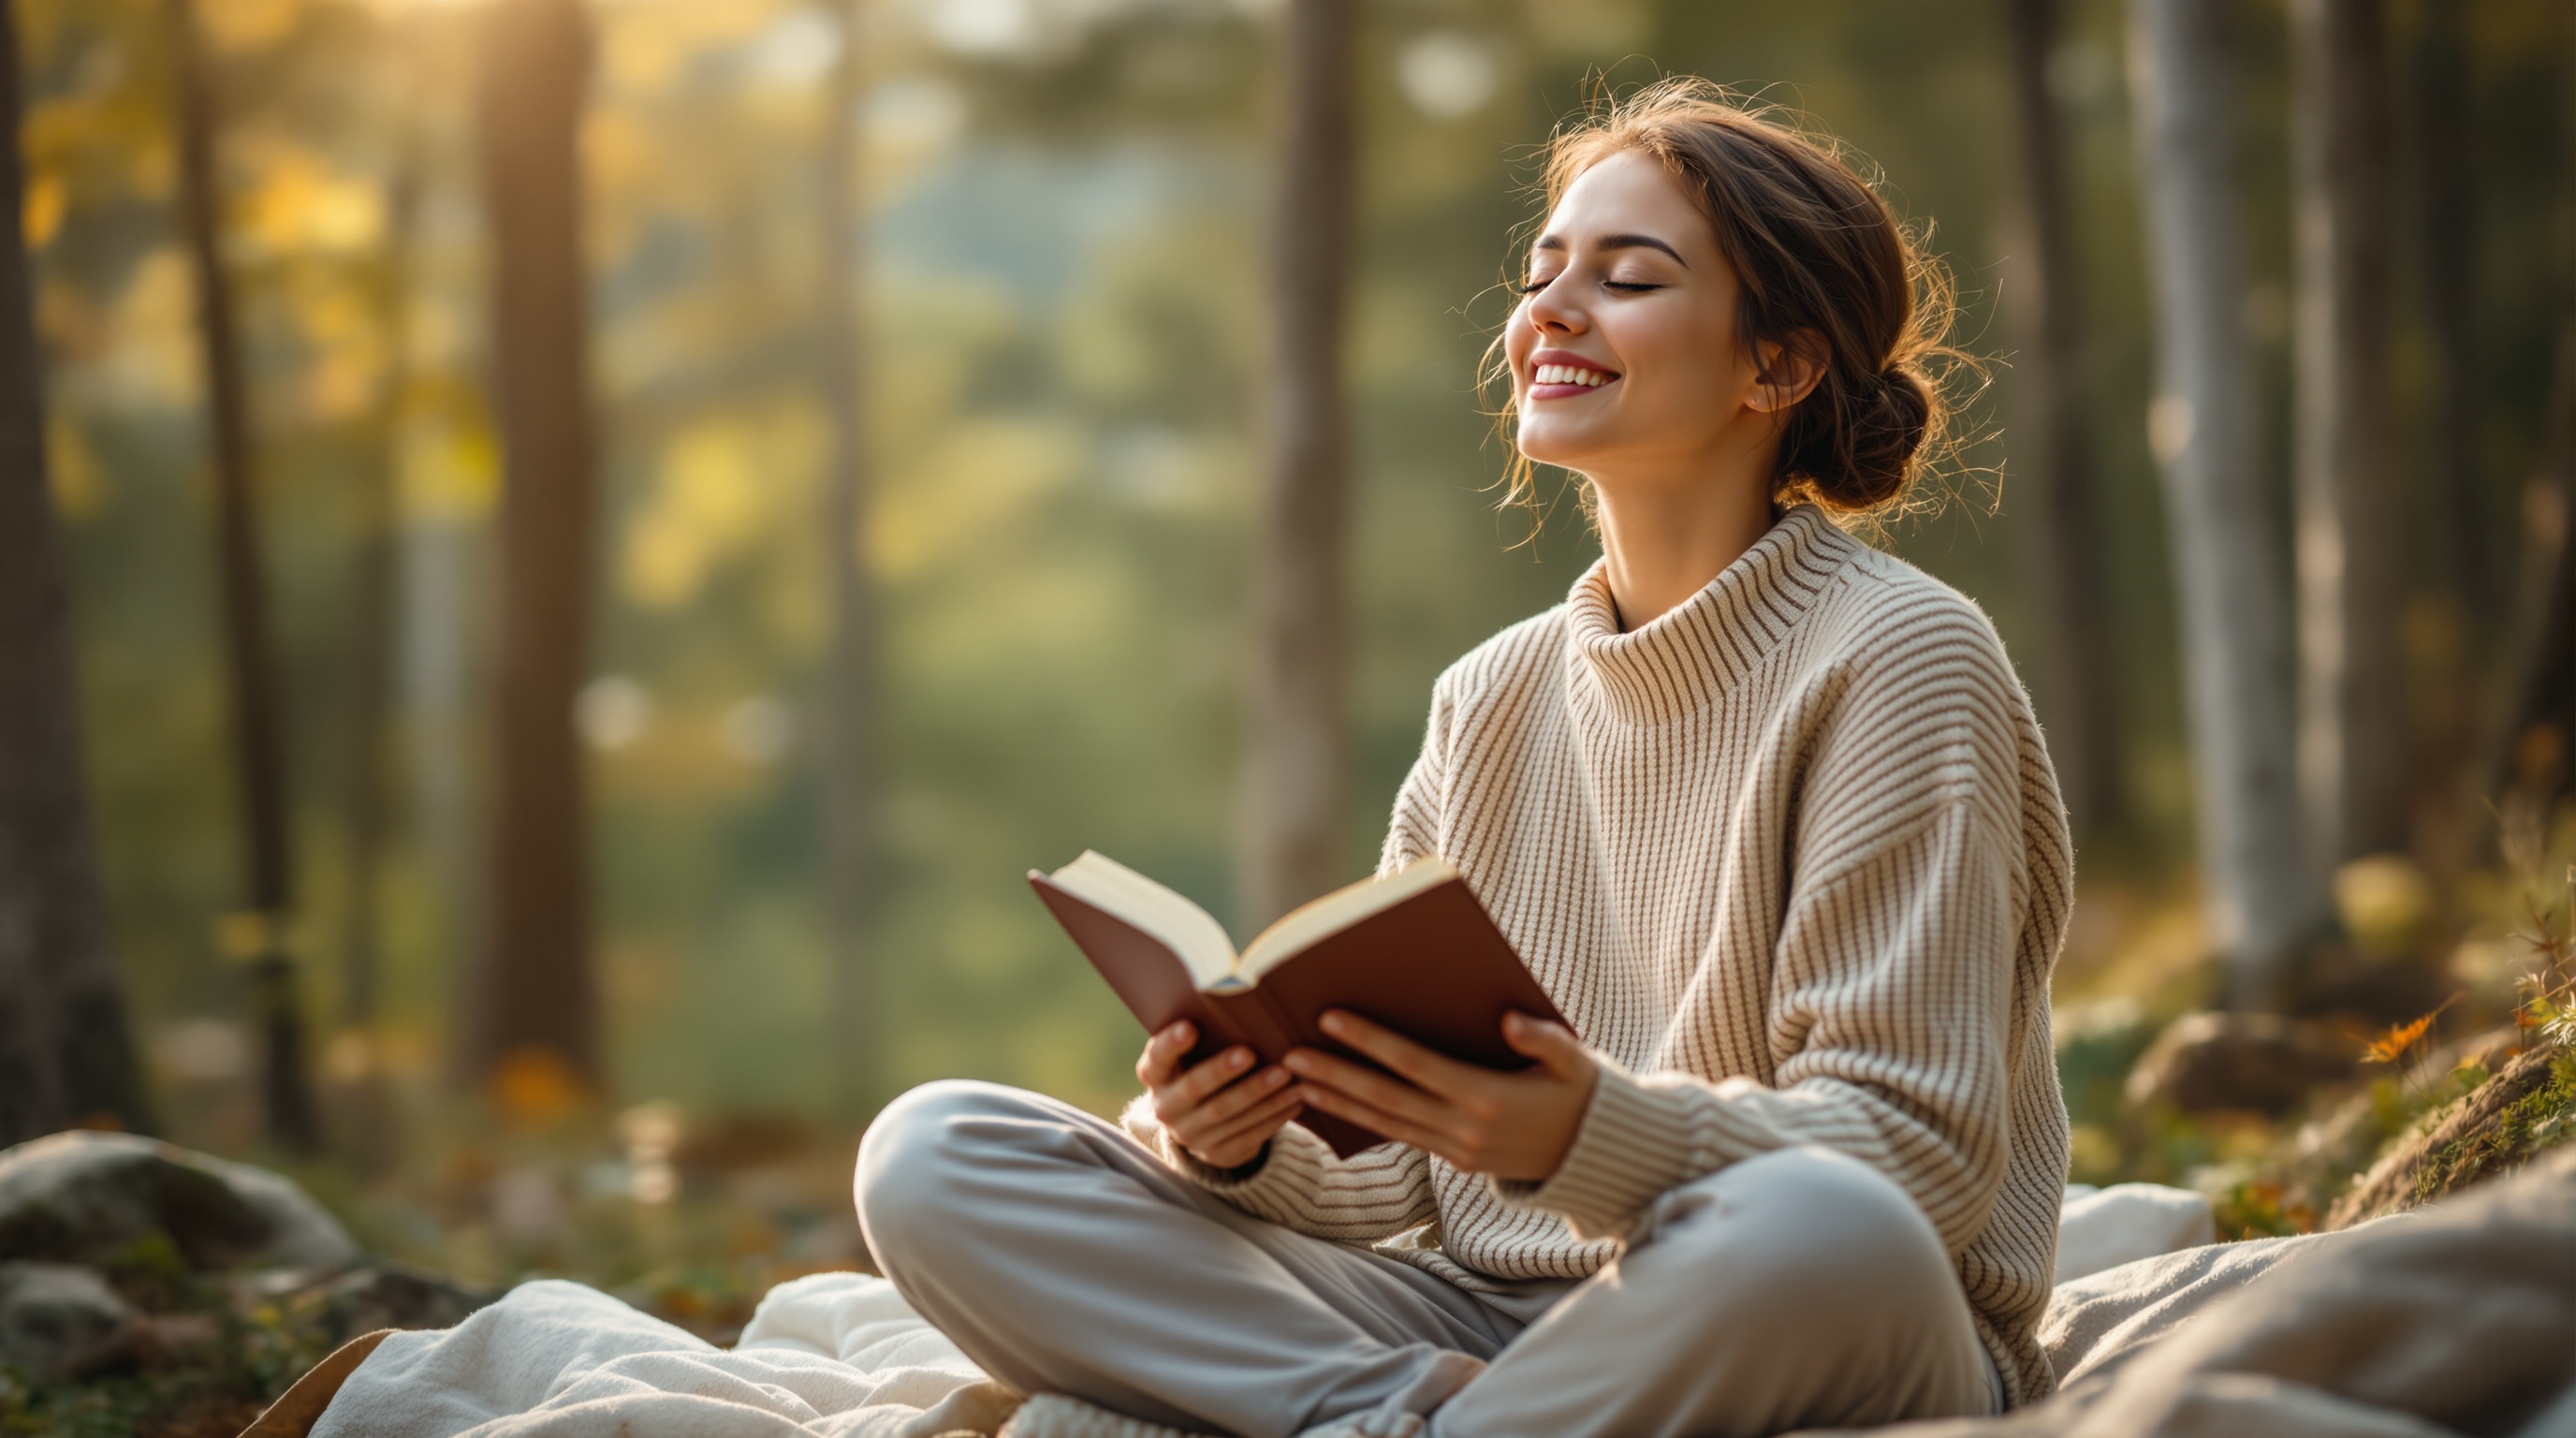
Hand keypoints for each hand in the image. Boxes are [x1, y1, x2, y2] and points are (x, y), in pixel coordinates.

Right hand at [1137, 1021, 1303, 1169]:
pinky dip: (1275, 1115)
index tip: (1191, 1026)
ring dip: (1259, 1093)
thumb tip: (1244, 1002)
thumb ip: (1206, 1036)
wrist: (1201, 1125)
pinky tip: (1296, 1098)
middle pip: (1194, 1088)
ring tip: (1286, 1074)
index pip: (1157, 1058)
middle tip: (1250, 1052)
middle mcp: (1167, 1107)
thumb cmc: (1202, 1069)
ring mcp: (1191, 1134)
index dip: (1172, 1043)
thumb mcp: (1191, 1057)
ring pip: (1227, 1113)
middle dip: (1222, 1070)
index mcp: (1156, 1075)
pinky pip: (1249, 1134)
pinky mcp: (1218, 1153)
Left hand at [1285, 1011, 1596, 1181]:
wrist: (1599, 1155)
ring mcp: (1458, 1150)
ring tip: (1296, 1083)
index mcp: (1488, 1097)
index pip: (1414, 1065)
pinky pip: (1402, 1138)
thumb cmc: (1586, 1092)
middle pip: (1386, 1099)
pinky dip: (1365, 1122)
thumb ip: (1545, 1039)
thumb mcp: (1578, 1061)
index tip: (1329, 1020)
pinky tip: (1336, 1106)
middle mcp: (1465, 1129)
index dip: (1370, 1043)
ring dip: (1339, 1104)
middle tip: (1288, 1055)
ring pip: (1386, 1124)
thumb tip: (1510, 1021)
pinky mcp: (1456, 1162)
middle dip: (1335, 1077)